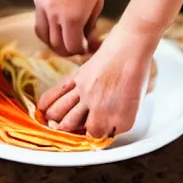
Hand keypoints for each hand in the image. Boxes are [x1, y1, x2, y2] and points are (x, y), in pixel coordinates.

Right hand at [33, 0, 103, 55]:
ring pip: (44, 36)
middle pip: (57, 45)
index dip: (79, 51)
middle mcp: (56, 15)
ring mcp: (43, 7)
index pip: (72, 47)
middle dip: (67, 50)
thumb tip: (85, 38)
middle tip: (75, 47)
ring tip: (64, 39)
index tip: (84, 48)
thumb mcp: (97, 1)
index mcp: (74, 17)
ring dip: (54, 42)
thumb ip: (90, 23)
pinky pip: (39, 22)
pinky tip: (56, 27)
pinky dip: (47, 29)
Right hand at [38, 24, 153, 136]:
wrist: (131, 45)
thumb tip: (107, 126)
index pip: (98, 137)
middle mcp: (100, 108)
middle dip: (69, 132)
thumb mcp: (136, 101)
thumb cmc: (138, 71)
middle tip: (68, 130)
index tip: (93, 133)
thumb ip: (120, 117)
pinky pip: (57, 94)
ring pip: (60, 114)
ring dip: (56, 121)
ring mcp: (86, 93)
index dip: (93, 136)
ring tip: (54, 124)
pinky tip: (43, 109)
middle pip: (74, 129)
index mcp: (120, 117)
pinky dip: (47, 104)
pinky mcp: (78, 78)